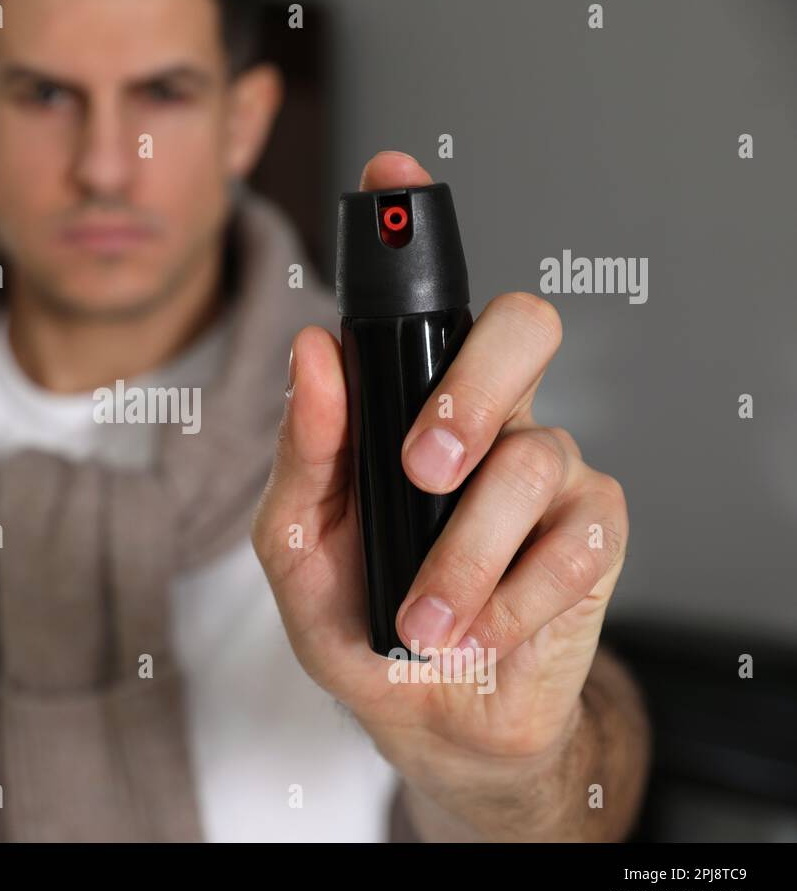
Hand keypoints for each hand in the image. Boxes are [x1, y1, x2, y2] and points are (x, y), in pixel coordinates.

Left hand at [251, 151, 629, 802]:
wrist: (430, 715)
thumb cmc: (360, 619)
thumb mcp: (296, 545)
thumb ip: (302, 454)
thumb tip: (312, 355)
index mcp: (411, 409)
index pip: (423, 307)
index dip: (413, 232)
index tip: (392, 175)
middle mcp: (487, 421)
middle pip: (523, 331)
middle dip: (472, 385)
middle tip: (424, 463)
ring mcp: (547, 473)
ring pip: (535, 458)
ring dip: (467, 553)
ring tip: (423, 617)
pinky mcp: (593, 534)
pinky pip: (575, 537)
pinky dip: (514, 595)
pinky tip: (480, 628)